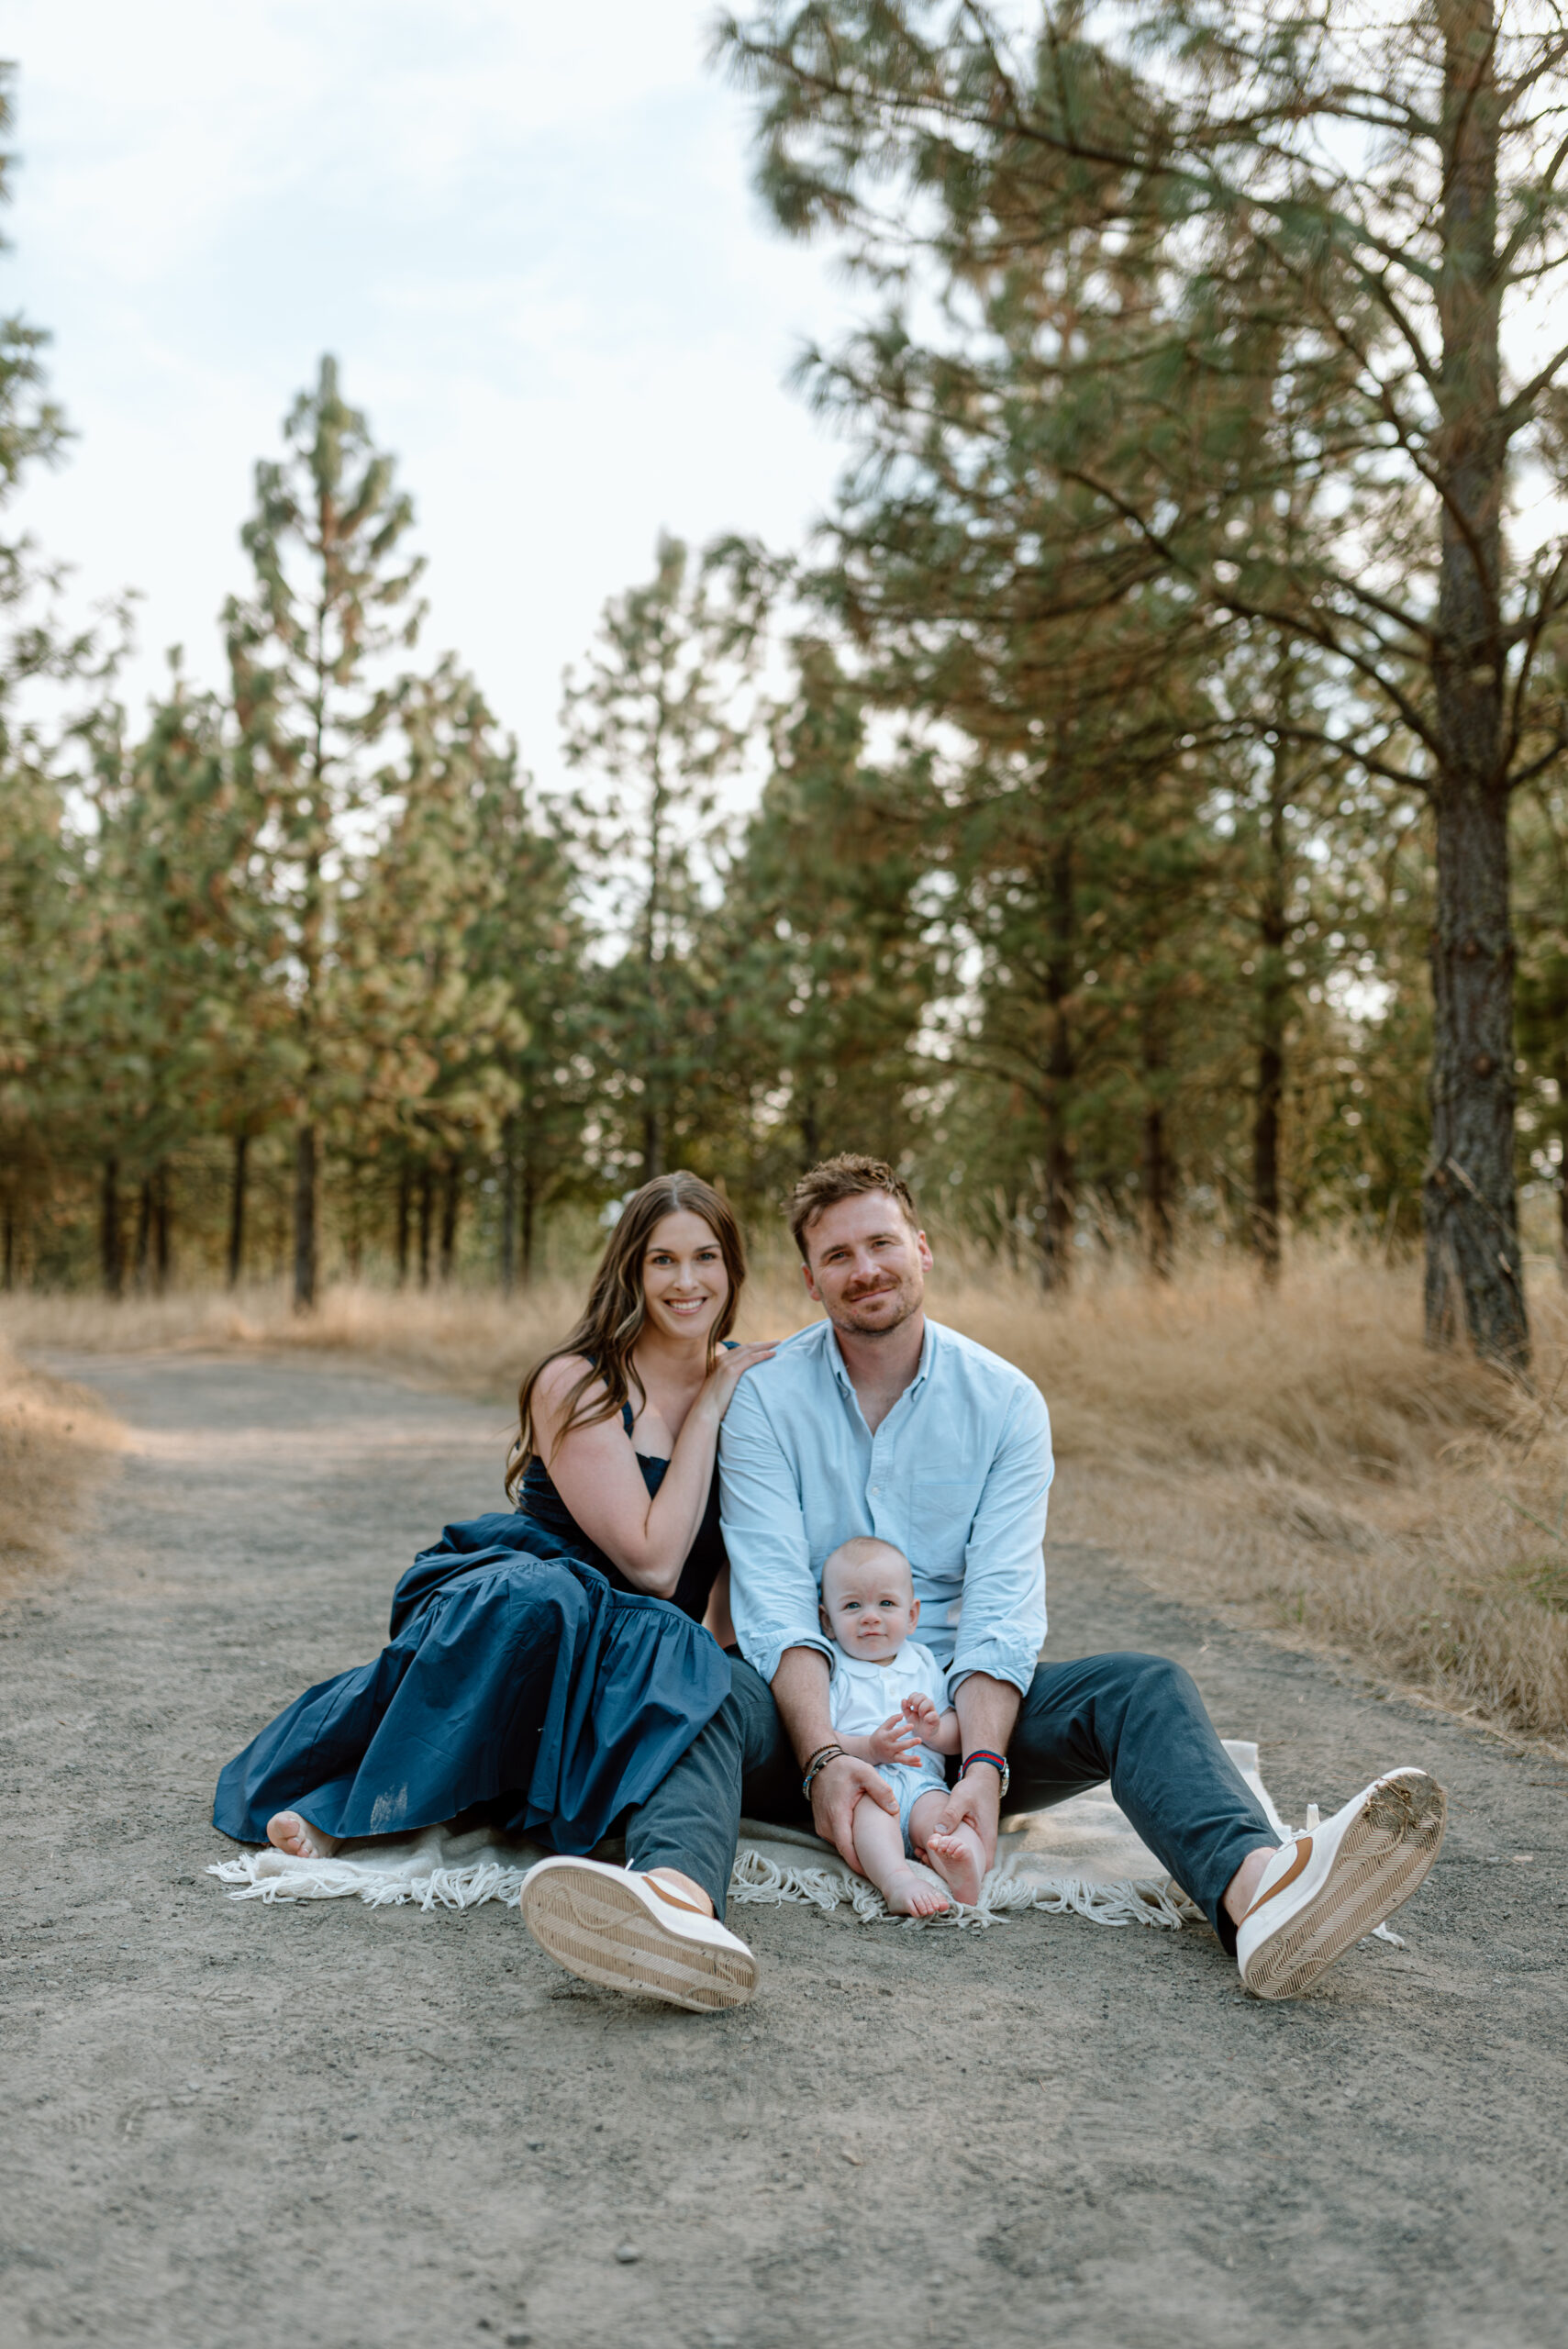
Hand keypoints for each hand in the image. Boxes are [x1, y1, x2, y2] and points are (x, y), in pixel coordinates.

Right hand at [703, 1339, 778, 1419]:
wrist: (705, 1410)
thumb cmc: (714, 1403)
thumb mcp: (721, 1386)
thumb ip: (729, 1379)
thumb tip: (741, 1382)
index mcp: (719, 1360)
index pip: (740, 1350)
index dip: (754, 1347)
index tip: (766, 1346)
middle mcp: (722, 1359)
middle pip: (746, 1347)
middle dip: (762, 1343)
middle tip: (777, 1341)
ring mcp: (726, 1363)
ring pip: (750, 1349)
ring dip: (765, 1346)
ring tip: (778, 1344)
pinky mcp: (731, 1370)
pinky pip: (751, 1359)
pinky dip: (763, 1354)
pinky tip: (773, 1353)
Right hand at [810, 1752, 898, 1868]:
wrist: (821, 1764)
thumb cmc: (844, 1768)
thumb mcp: (865, 1773)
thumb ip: (881, 1790)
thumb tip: (894, 1809)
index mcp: (837, 1816)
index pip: (847, 1849)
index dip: (859, 1864)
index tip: (874, 1874)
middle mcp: (826, 1825)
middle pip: (845, 1851)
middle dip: (861, 1860)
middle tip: (881, 1867)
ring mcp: (822, 1826)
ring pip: (840, 1846)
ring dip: (855, 1851)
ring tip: (875, 1856)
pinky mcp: (822, 1825)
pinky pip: (837, 1839)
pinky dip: (849, 1842)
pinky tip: (863, 1841)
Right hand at [868, 1712, 921, 1767]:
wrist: (871, 1751)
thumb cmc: (879, 1736)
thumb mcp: (883, 1727)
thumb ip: (892, 1720)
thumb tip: (902, 1714)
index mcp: (885, 1738)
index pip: (895, 1733)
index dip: (904, 1729)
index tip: (912, 1725)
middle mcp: (889, 1748)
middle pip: (900, 1746)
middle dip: (910, 1743)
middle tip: (920, 1740)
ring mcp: (892, 1756)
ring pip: (902, 1759)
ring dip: (911, 1759)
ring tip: (919, 1758)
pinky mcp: (895, 1761)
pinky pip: (905, 1764)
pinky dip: (912, 1764)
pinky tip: (921, 1764)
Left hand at [900, 1692, 942, 1744]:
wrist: (923, 1735)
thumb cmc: (916, 1724)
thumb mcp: (908, 1716)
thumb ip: (905, 1708)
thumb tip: (904, 1699)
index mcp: (920, 1703)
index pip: (916, 1694)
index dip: (911, 1697)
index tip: (908, 1705)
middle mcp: (927, 1706)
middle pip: (922, 1695)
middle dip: (916, 1701)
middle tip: (914, 1710)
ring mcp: (932, 1711)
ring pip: (929, 1702)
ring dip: (922, 1708)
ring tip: (920, 1715)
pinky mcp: (936, 1719)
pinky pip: (934, 1714)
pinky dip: (928, 1716)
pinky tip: (925, 1720)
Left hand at [927, 1765, 1000, 1875]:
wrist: (983, 1778)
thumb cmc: (974, 1788)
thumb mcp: (961, 1798)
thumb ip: (950, 1815)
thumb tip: (938, 1832)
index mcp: (986, 1838)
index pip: (982, 1868)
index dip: (966, 1875)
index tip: (944, 1873)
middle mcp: (984, 1843)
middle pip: (971, 1867)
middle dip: (949, 1869)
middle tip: (925, 1861)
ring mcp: (979, 1840)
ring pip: (964, 1859)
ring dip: (945, 1859)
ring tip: (922, 1854)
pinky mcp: (972, 1836)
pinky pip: (960, 1849)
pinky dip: (946, 1849)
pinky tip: (929, 1844)